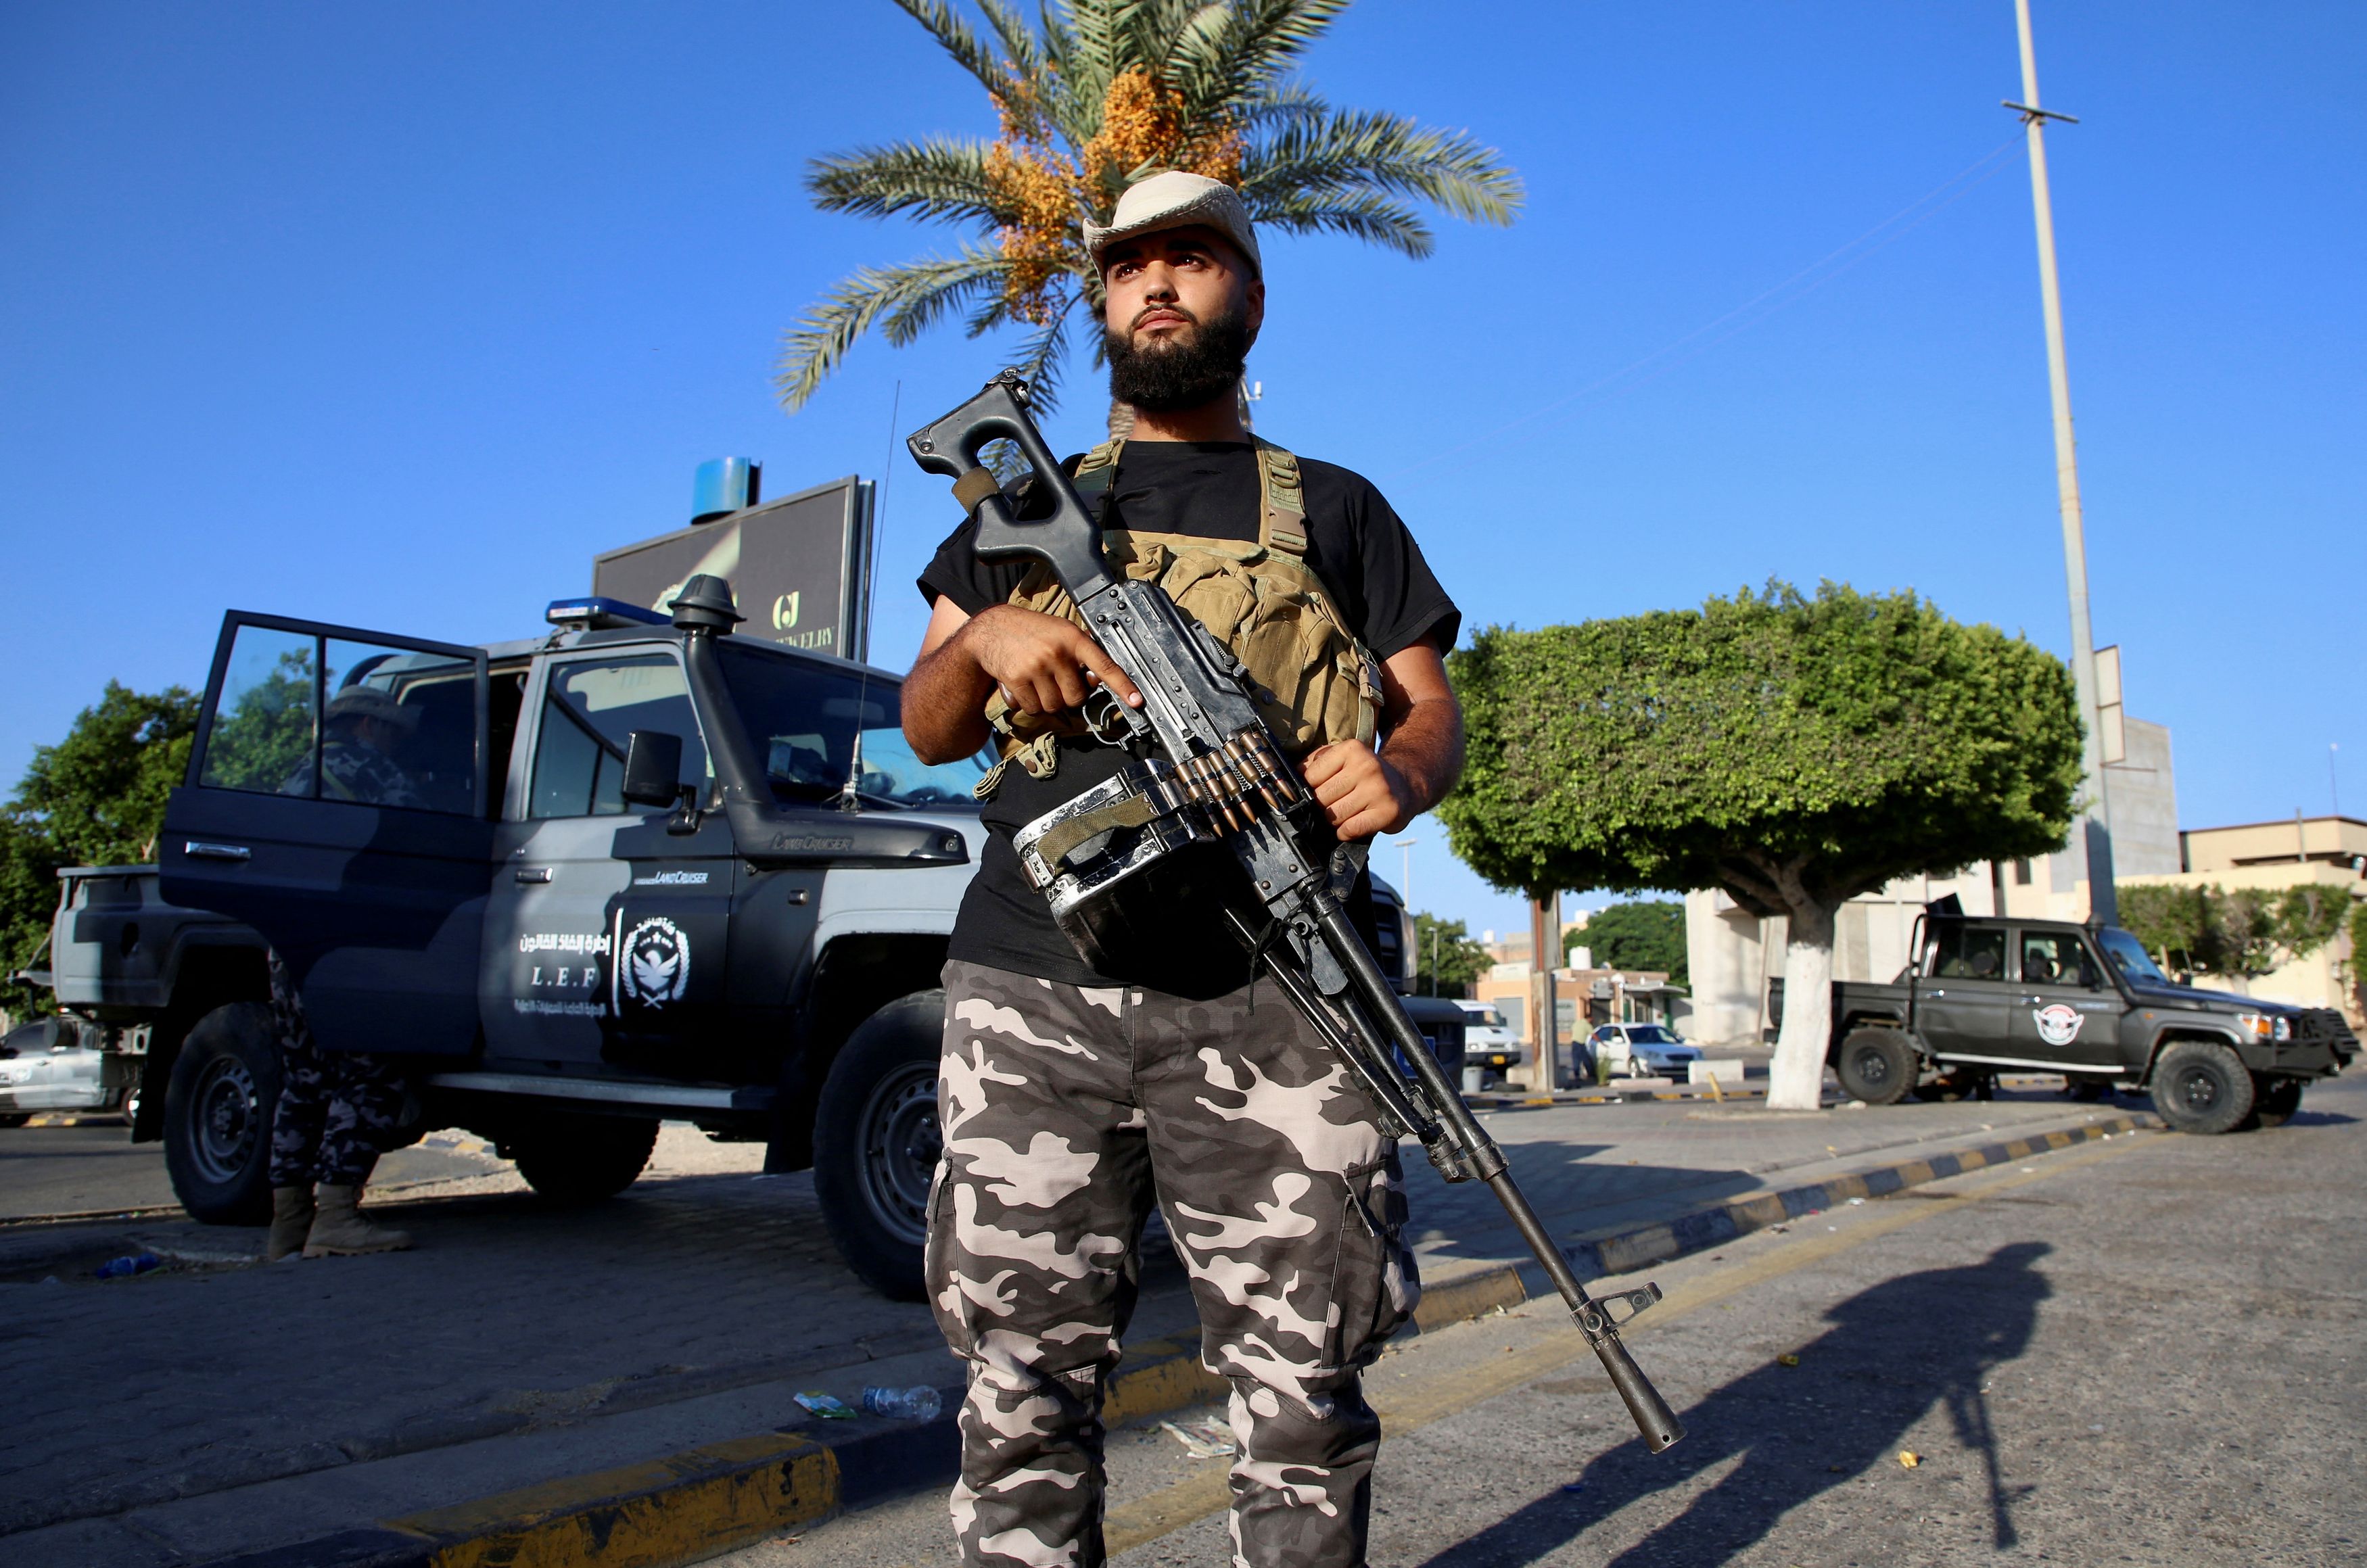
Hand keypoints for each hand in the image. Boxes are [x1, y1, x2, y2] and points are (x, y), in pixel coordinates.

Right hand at [959, 605, 1142, 716]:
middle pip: (1076, 697)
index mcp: (1073, 638)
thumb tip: (1098, 678)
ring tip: (1036, 680)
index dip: (1122, 685)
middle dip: (1067, 695)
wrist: (991, 629)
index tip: (1137, 701)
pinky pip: (1033, 708)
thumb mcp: (1060, 631)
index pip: (1104, 664)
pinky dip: (1029, 703)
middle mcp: (1057, 652)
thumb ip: (1079, 652)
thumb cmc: (1030, 630)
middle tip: (1055, 680)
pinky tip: (1022, 685)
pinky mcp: (1017, 680)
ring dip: (1047, 701)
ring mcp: (1036, 666)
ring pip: (1054, 706)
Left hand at [1302, 740, 1415, 840]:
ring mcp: (1378, 790)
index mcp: (1352, 749)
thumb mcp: (1343, 757)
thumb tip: (1289, 775)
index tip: (1315, 792)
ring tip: (1345, 813)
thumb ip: (1316, 762)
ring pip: (1334, 816)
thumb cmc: (1366, 773)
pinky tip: (1353, 824)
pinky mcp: (1387, 812)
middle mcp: (1367, 767)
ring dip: (1334, 821)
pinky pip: (1350, 829)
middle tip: (1333, 804)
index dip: (1309, 789)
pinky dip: (1345, 832)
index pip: (1311, 776)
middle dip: (1322, 806)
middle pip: (1321, 798)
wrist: (1405, 785)